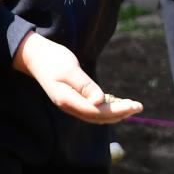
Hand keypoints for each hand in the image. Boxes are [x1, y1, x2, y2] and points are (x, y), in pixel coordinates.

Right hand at [12, 32, 140, 122]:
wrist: (35, 57)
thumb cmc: (52, 59)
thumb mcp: (69, 69)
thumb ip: (85, 85)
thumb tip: (100, 101)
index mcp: (67, 100)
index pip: (96, 112)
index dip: (117, 111)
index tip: (134, 105)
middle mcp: (69, 106)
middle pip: (98, 117)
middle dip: (120, 113)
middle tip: (138, 106)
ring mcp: (70, 104)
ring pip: (96, 115)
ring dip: (115, 113)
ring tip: (132, 107)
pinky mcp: (73, 99)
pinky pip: (92, 109)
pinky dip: (106, 109)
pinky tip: (118, 104)